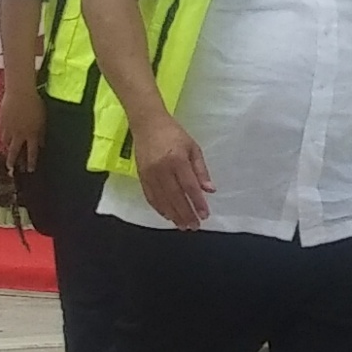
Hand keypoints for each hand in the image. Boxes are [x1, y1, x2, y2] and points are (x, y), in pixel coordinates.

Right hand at [0, 78, 45, 175]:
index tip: (30, 170)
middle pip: (14, 152)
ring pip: (6, 142)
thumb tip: (41, 145)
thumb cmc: (36, 103)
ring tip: (8, 152)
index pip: (32, 152)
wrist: (20, 92)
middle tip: (11, 169)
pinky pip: (2, 132)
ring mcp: (9, 128)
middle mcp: (19, 133)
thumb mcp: (43, 120)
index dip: (31, 162)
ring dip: (7, 148)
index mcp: (32, 133)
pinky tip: (4, 138)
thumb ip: (41, 133)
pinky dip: (4, 136)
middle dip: (13, 162)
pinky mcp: (1, 121)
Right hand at [130, 111, 211, 229]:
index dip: (198, 203)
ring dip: (173, 215)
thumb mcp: (193, 148)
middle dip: (186, 214)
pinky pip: (150, 197)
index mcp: (177, 161)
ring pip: (162, 200)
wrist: (148, 124)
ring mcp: (149, 174)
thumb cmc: (174, 134)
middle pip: (175, 198)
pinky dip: (159, 208)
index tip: (204, 215)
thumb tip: (210, 190)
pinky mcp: (141, 177)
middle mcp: (162, 170)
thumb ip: (201, 170)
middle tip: (194, 226)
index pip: (189, 187)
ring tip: (183, 226)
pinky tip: (168, 216)